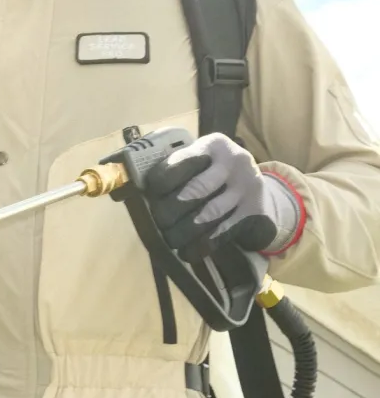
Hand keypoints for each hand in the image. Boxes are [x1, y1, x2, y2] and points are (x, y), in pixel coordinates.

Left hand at [144, 133, 302, 260]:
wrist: (256, 183)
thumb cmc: (213, 170)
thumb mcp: (201, 159)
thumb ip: (177, 167)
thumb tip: (139, 189)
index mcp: (213, 145)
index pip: (183, 161)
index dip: (163, 180)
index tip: (150, 193)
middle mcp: (233, 162)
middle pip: (197, 189)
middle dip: (172, 209)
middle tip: (159, 221)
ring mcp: (247, 187)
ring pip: (210, 213)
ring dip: (185, 230)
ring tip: (170, 240)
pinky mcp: (254, 211)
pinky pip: (225, 231)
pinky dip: (203, 244)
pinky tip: (188, 252)